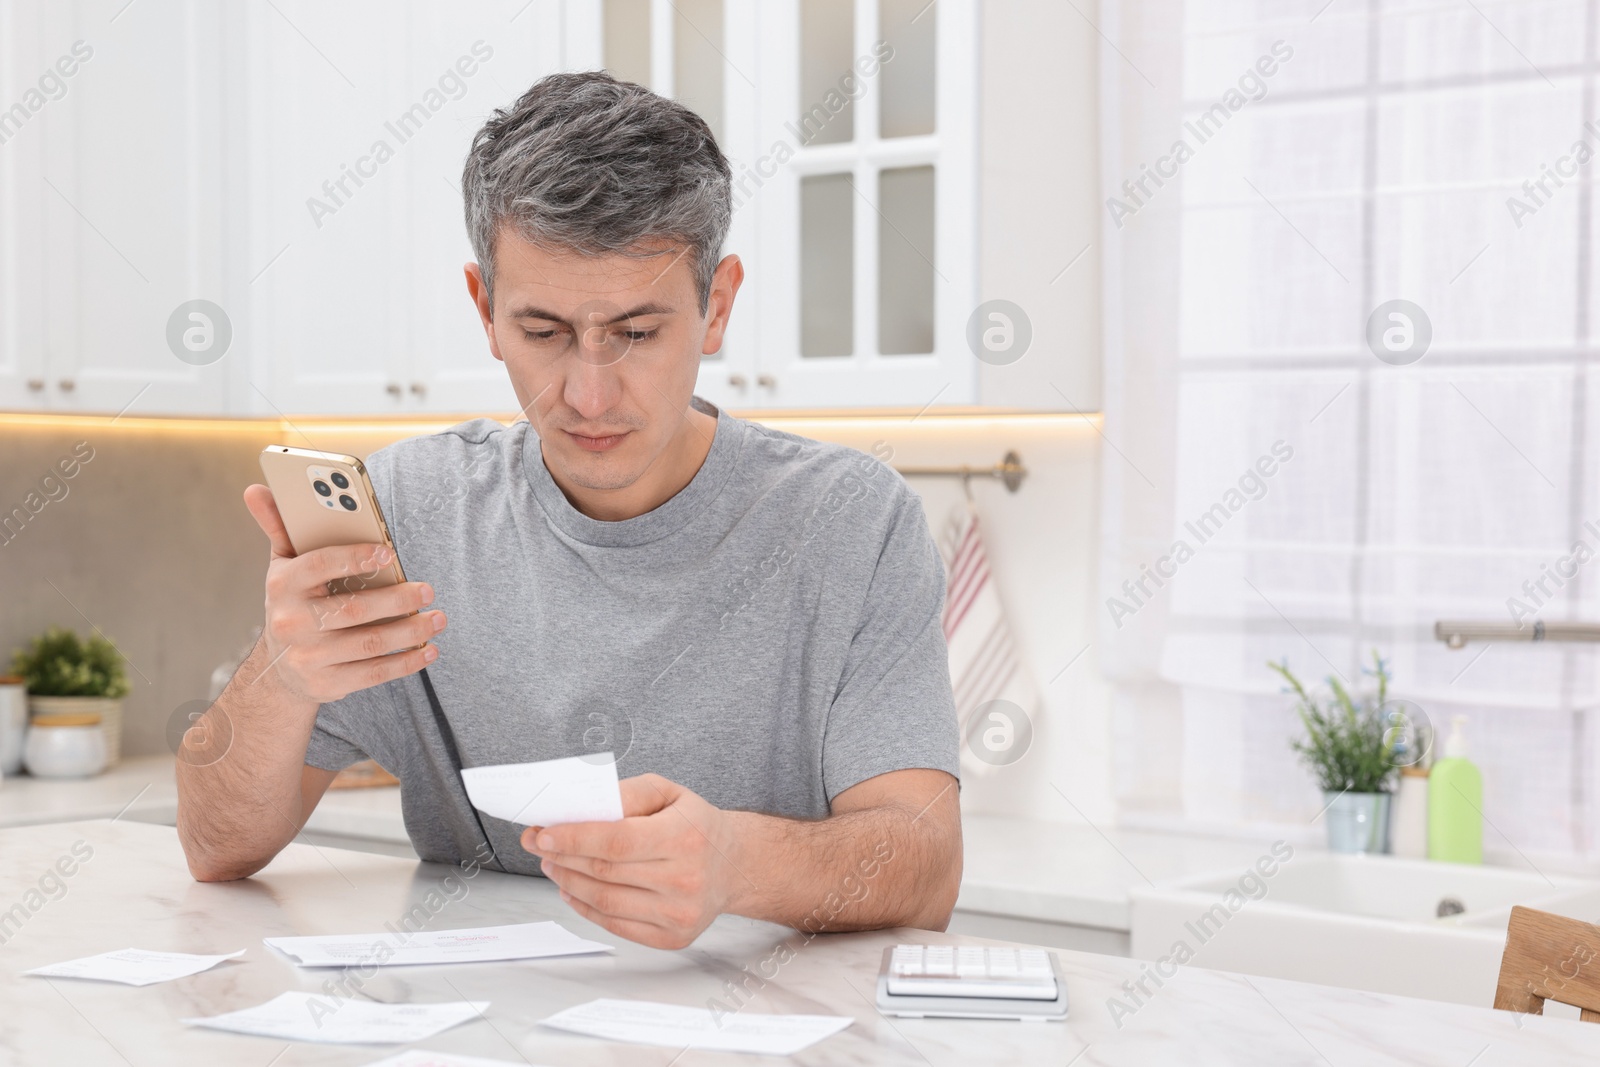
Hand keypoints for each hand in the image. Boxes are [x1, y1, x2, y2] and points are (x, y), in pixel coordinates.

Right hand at [244, 484, 444, 704]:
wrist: (278, 668)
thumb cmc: (293, 602)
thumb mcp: (283, 565)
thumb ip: (280, 527)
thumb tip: (256, 489)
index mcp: (283, 585)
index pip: (318, 566)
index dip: (353, 557)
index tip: (388, 552)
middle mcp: (292, 623)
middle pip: (353, 609)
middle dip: (397, 599)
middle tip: (429, 590)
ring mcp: (308, 658)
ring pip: (369, 644)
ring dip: (410, 632)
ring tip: (438, 619)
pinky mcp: (327, 684)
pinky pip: (373, 673)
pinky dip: (406, 663)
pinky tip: (429, 650)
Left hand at [522, 774, 743, 948]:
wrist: (734, 865)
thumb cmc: (696, 825)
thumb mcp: (668, 793)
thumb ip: (627, 794)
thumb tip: (582, 808)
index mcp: (685, 837)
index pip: (617, 841)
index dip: (575, 839)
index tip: (545, 833)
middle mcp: (685, 878)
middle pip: (606, 872)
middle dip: (563, 857)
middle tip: (538, 844)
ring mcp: (679, 913)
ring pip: (606, 901)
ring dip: (569, 882)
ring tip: (553, 864)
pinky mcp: (672, 937)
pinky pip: (616, 924)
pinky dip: (586, 908)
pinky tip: (573, 889)